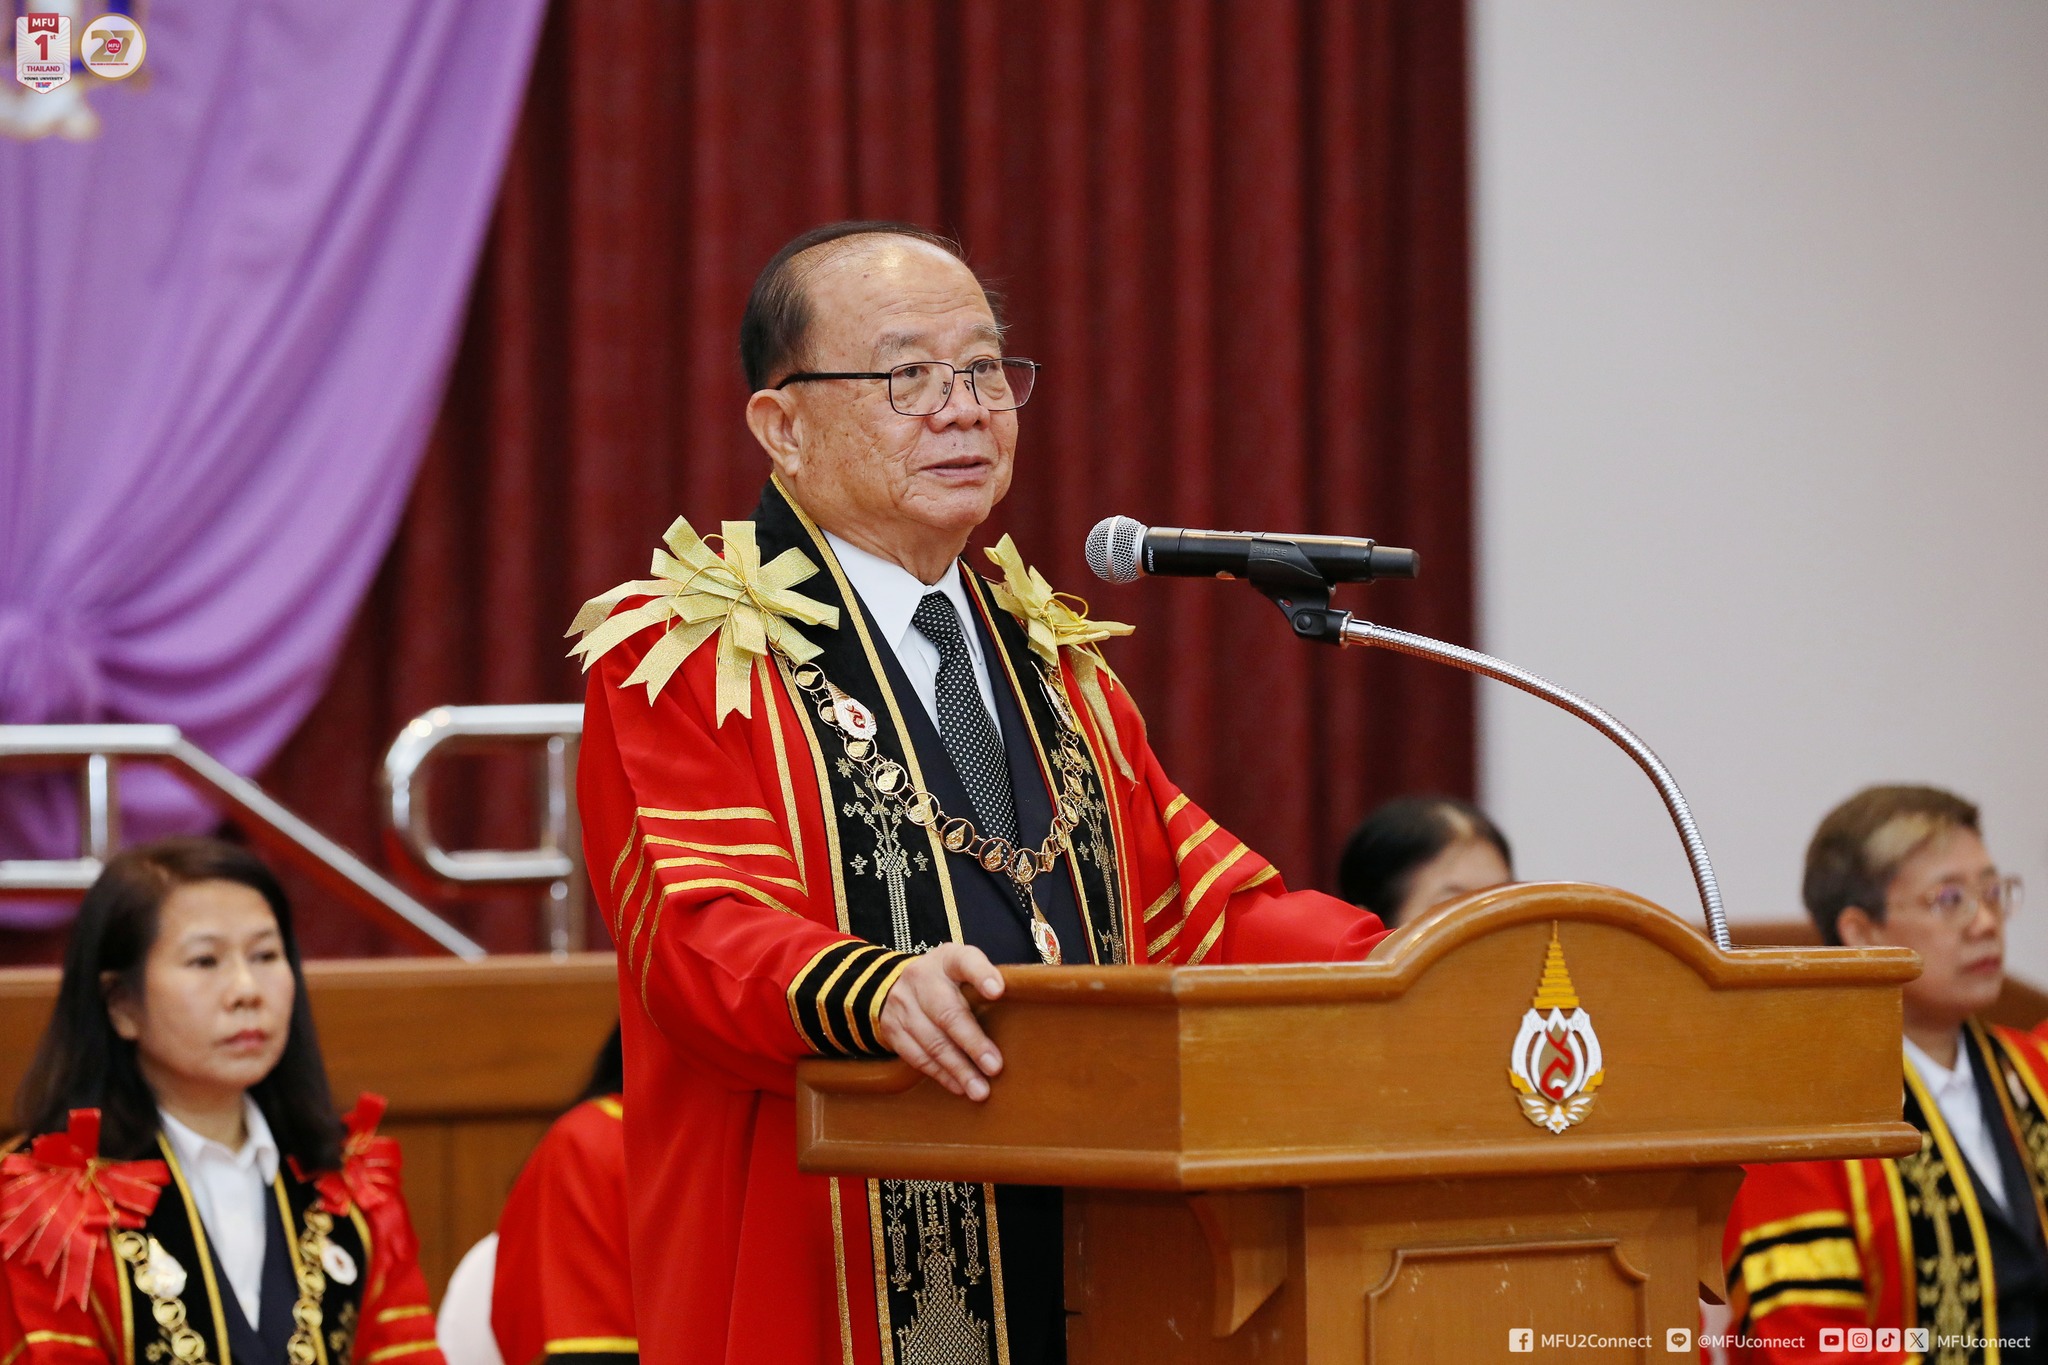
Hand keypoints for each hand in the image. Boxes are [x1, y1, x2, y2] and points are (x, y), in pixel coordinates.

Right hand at [876, 944, 1004, 1099]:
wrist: (890, 983)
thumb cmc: (946, 980)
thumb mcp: (961, 969)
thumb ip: (984, 984)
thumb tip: (1023, 1018)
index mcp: (948, 959)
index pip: (966, 961)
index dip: (982, 975)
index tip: (998, 991)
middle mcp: (922, 978)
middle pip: (947, 1012)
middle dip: (972, 1043)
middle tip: (995, 1067)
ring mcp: (903, 1004)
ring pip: (932, 1041)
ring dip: (958, 1069)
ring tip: (980, 1089)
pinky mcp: (892, 1029)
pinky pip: (918, 1056)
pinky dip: (941, 1074)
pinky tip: (959, 1086)